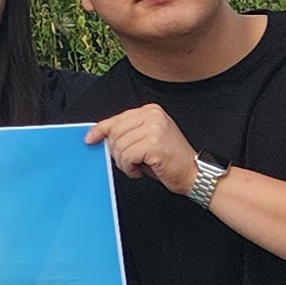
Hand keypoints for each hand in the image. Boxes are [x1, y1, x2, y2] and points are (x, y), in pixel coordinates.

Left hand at [86, 103, 202, 194]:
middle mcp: (152, 116)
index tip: (90, 138)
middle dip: (117, 152)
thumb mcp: (148, 139)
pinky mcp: (154, 144)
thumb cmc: (171, 160)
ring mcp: (154, 128)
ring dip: (123, 162)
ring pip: (119, 146)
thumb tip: (102, 136)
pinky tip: (140, 170)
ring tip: (137, 166)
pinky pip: (127, 156)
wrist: (195, 174)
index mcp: (150, 110)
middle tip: (129, 162)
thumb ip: (129, 132)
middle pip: (115, 133)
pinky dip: (129, 168)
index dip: (101, 129)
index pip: (116, 118)